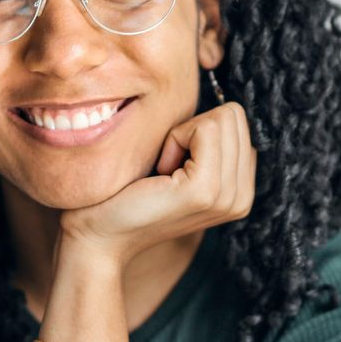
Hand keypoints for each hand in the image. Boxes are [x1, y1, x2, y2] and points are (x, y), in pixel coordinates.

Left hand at [57, 101, 255, 270]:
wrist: (99, 236)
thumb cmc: (128, 195)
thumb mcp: (179, 165)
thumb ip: (208, 144)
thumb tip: (219, 105)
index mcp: (241, 190)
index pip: (239, 123)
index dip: (199, 130)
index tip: (172, 163)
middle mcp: (242, 197)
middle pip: (234, 116)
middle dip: (193, 129)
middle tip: (165, 166)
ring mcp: (227, 196)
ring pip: (223, 118)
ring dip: (183, 134)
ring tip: (162, 172)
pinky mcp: (205, 190)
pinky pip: (205, 128)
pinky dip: (176, 138)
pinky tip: (159, 171)